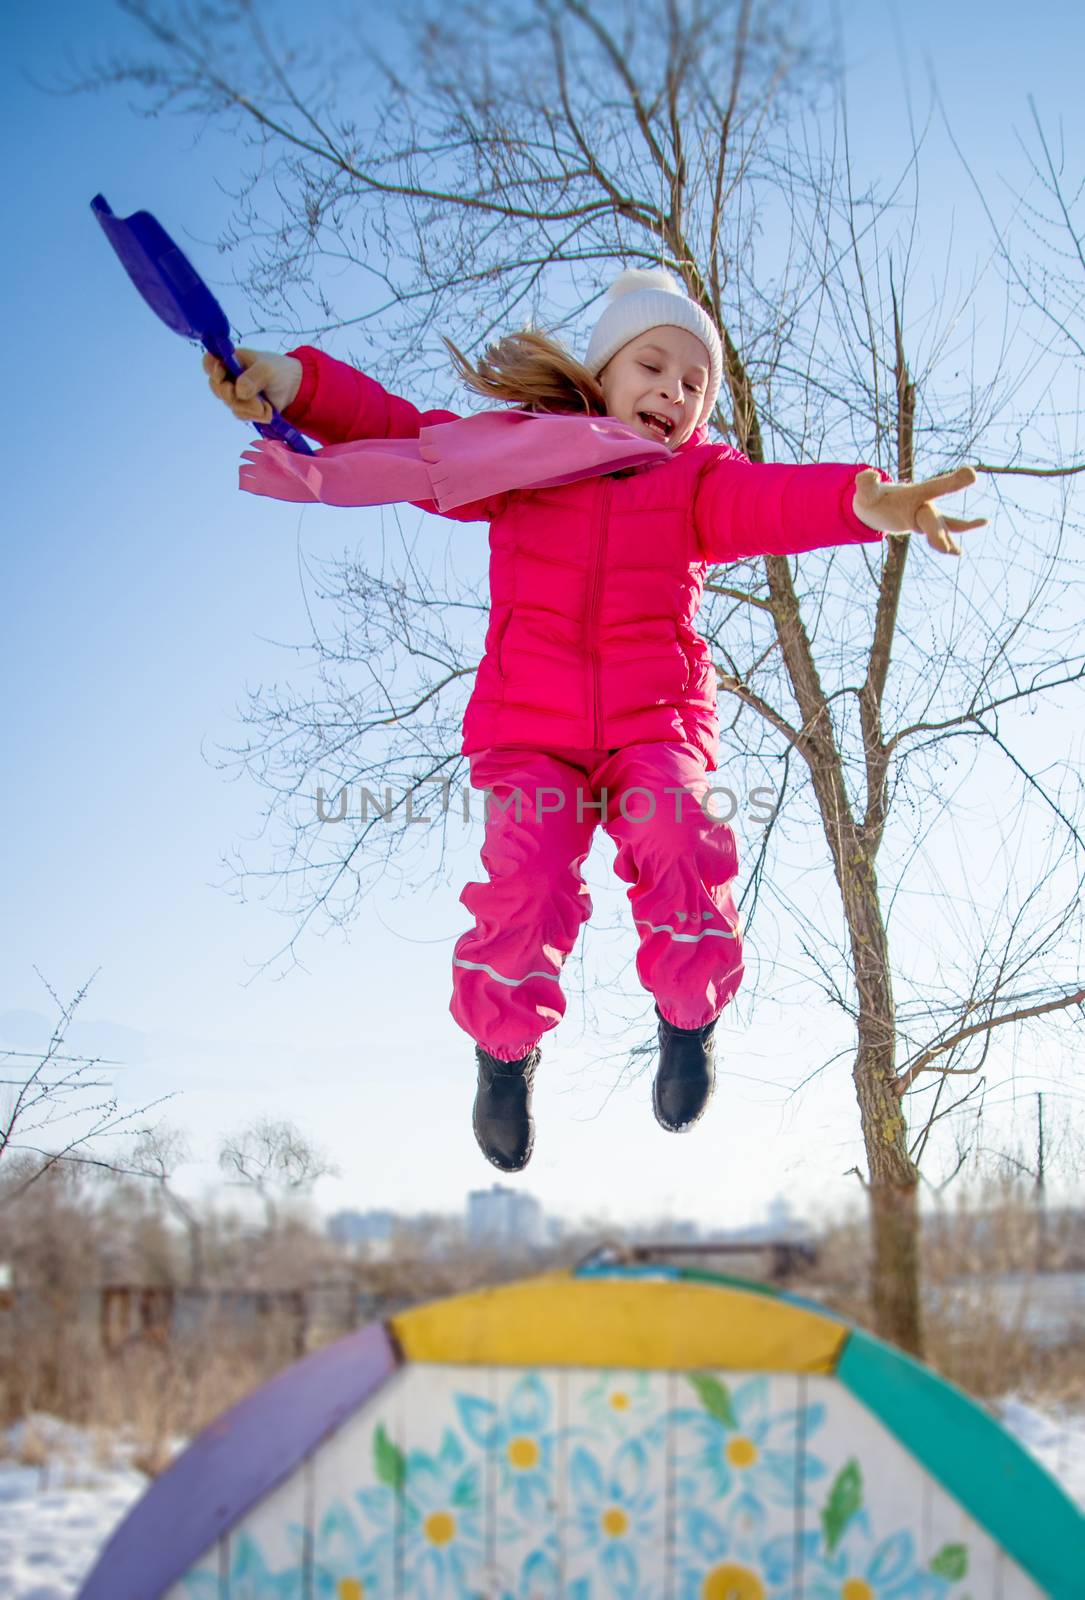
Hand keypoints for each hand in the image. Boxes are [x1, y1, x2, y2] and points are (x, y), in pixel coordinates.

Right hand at [202, 347, 302, 422]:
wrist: (293, 387)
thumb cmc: (277, 370)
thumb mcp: (267, 369)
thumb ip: (253, 377)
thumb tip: (239, 391)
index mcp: (230, 360)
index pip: (210, 362)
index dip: (211, 368)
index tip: (221, 372)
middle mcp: (228, 377)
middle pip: (216, 387)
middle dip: (231, 394)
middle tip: (244, 395)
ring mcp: (234, 394)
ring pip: (230, 404)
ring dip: (248, 406)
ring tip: (264, 404)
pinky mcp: (243, 408)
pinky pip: (241, 414)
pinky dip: (255, 414)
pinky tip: (267, 410)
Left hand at [852, 465, 986, 555]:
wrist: (874, 505)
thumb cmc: (872, 498)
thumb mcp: (865, 492)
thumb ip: (865, 483)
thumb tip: (870, 474)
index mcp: (915, 492)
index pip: (936, 487)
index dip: (953, 482)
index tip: (973, 475)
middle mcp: (926, 503)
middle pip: (934, 518)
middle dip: (938, 532)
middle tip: (945, 550)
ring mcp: (928, 514)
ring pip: (944, 526)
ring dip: (947, 538)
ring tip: (956, 553)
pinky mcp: (927, 526)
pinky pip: (944, 532)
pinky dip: (951, 542)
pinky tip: (958, 553)